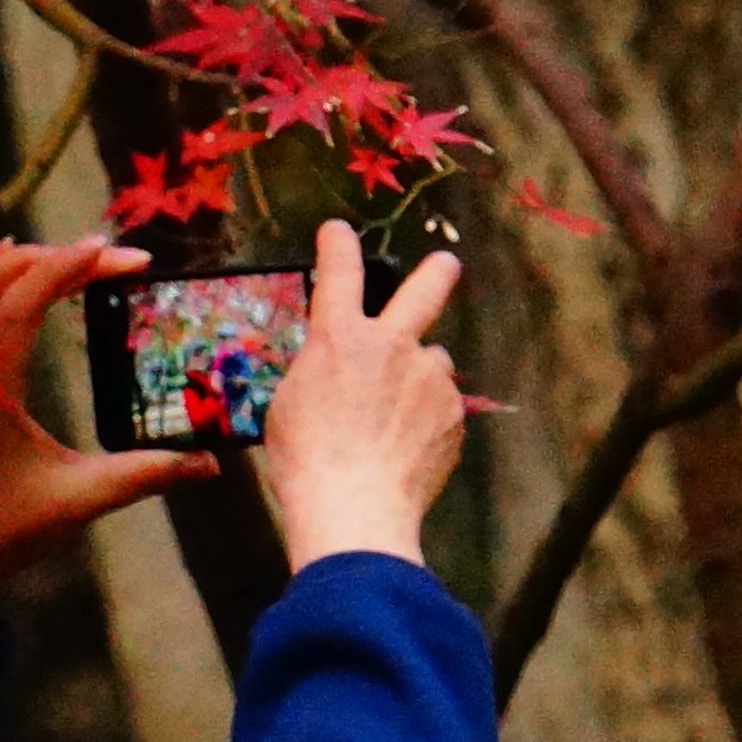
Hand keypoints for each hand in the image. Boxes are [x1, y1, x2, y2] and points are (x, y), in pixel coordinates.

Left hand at [0, 238, 213, 618]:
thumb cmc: (8, 527)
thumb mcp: (82, 499)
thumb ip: (146, 474)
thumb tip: (210, 461)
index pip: (22, 303)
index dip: (67, 268)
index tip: (113, 250)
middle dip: (58, 257)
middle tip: (118, 258)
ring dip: (28, 262)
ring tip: (83, 254)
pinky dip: (3, 277)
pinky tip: (26, 266)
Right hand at [256, 222, 463, 569]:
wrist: (355, 510)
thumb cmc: (305, 461)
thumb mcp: (288, 404)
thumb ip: (318, 374)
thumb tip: (334, 373)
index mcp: (340, 338)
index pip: (339, 272)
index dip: (338, 245)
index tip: (338, 232)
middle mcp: (392, 346)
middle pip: (425, 290)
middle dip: (437, 272)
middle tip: (446, 264)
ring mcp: (429, 379)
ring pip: (432, 362)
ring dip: (419, 378)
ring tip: (396, 421)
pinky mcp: (453, 416)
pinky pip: (440, 407)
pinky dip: (426, 421)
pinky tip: (405, 450)